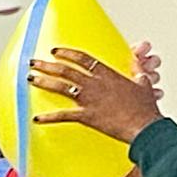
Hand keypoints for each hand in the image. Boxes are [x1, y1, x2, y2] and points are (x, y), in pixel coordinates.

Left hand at [27, 47, 164, 145]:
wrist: (145, 126)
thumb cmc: (146, 108)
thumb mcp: (144, 85)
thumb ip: (138, 72)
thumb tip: (138, 65)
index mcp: (108, 74)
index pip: (83, 58)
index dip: (68, 53)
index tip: (55, 51)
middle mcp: (95, 84)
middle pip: (66, 69)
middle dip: (47, 65)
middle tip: (34, 62)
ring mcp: (90, 99)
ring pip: (61, 87)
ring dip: (44, 82)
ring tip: (30, 78)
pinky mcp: (87, 116)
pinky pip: (63, 116)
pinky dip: (49, 118)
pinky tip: (36, 119)